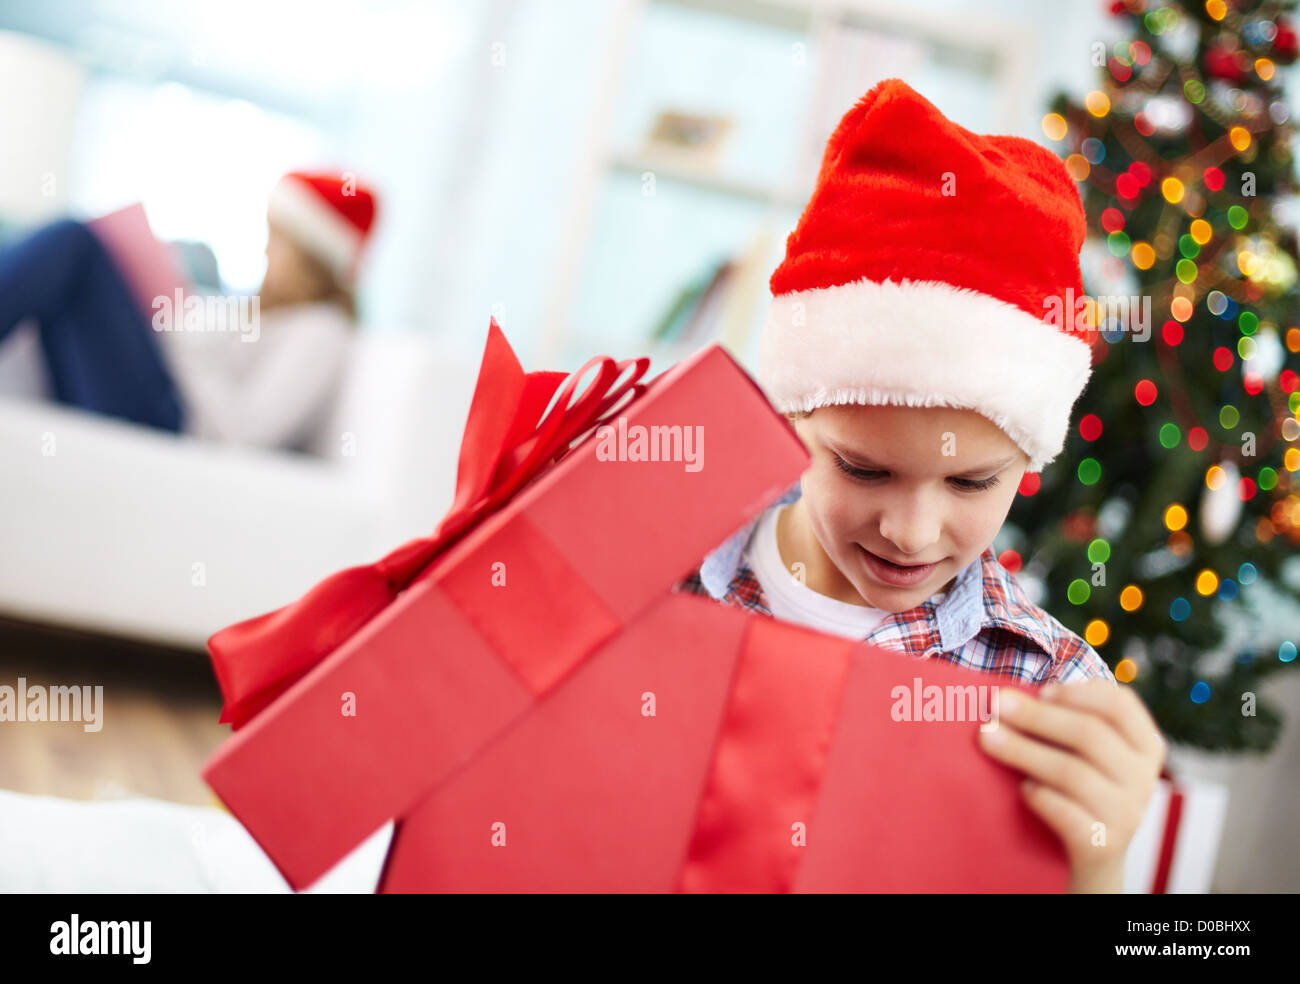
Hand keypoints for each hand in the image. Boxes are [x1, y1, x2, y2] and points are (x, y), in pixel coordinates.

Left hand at [977, 678, 1165, 892]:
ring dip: (1023, 750)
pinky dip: (1039, 795)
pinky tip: (1021, 788)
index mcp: (1145, 745)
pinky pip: (1065, 812)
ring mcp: (1127, 813)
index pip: (1120, 705)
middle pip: (1089, 735)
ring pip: (1072, 772)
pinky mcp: (1103, 844)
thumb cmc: (1080, 786)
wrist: (1094, 854)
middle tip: (996, 704)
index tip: (1041, 690)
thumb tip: (1009, 697)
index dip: (1078, 693)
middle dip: (1036, 716)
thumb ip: (1065, 720)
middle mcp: (1144, 778)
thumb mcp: (1085, 751)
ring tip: (987, 737)